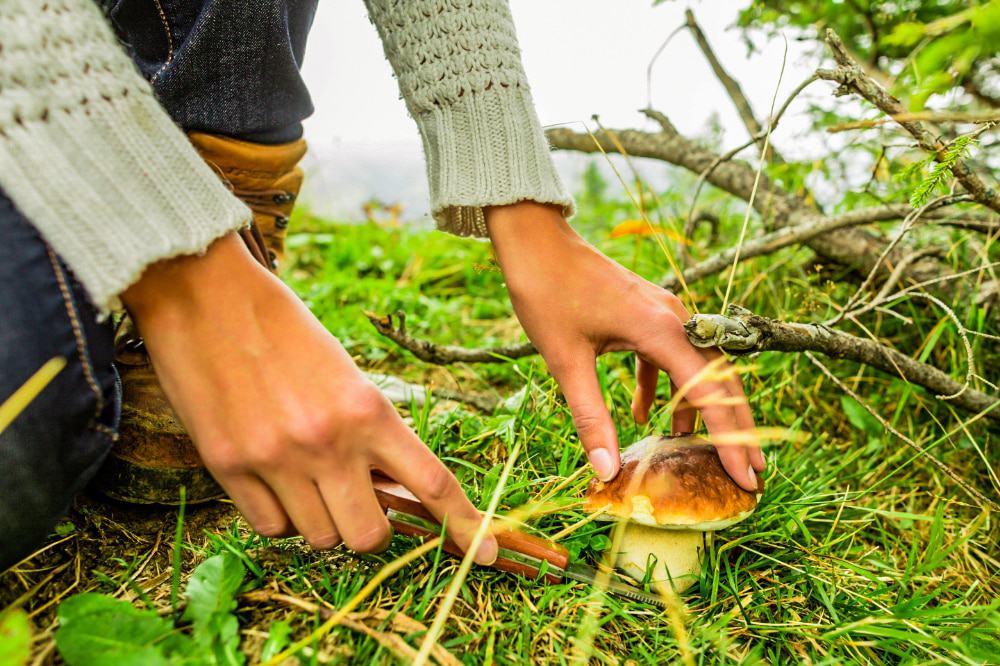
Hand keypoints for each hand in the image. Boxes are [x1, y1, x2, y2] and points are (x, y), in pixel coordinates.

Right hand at [122, 233, 496, 562]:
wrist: (206, 294)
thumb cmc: (283, 328)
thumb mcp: (346, 374)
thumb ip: (370, 433)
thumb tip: (390, 490)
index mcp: (370, 409)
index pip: (433, 483)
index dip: (466, 526)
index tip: (489, 553)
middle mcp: (329, 442)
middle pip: (371, 536)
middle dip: (372, 527)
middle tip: (358, 498)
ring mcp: (276, 458)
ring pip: (320, 538)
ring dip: (321, 518)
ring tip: (304, 473)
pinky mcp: (228, 467)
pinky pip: (271, 528)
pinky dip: (280, 516)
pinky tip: (272, 477)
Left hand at [486, 202, 763, 490]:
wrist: (535, 241)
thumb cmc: (546, 294)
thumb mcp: (565, 362)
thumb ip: (590, 417)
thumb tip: (606, 471)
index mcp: (661, 330)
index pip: (711, 392)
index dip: (731, 438)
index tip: (747, 477)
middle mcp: (674, 319)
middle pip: (720, 380)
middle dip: (735, 428)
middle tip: (751, 475)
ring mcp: (663, 313)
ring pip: (697, 367)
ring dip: (701, 408)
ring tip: (701, 451)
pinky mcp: (646, 313)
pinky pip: (669, 355)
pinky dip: (664, 386)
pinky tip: (642, 414)